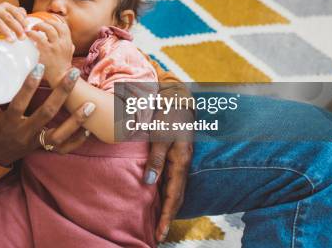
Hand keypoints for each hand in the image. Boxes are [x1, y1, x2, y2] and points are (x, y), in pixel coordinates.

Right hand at [0, 2, 26, 41]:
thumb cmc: (2, 20)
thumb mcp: (10, 16)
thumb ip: (20, 16)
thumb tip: (27, 23)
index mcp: (6, 6)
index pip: (16, 13)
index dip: (22, 21)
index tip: (27, 30)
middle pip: (8, 18)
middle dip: (16, 28)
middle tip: (22, 38)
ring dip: (5, 32)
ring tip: (11, 40)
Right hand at [0, 65, 94, 165]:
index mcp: (8, 122)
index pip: (19, 102)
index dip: (29, 85)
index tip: (40, 66)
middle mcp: (24, 133)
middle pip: (46, 113)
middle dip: (61, 93)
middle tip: (73, 74)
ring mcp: (35, 142)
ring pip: (59, 135)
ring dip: (76, 120)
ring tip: (90, 105)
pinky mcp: (42, 148)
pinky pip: (63, 148)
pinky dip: (77, 140)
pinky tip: (89, 130)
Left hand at [27, 17, 74, 87]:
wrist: (61, 78)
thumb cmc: (62, 66)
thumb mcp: (69, 54)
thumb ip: (69, 48)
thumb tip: (71, 44)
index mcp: (68, 42)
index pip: (63, 26)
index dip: (54, 22)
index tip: (47, 23)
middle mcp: (63, 42)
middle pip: (55, 25)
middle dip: (45, 22)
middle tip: (37, 26)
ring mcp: (55, 46)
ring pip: (48, 28)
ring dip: (39, 25)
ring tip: (32, 29)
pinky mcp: (46, 51)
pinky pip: (39, 37)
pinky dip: (32, 33)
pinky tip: (28, 34)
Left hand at [144, 83, 193, 242]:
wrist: (177, 98)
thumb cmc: (167, 114)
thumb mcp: (160, 134)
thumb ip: (155, 158)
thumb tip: (149, 182)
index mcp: (181, 161)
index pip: (174, 196)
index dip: (167, 216)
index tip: (159, 233)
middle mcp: (183, 164)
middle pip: (176, 197)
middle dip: (168, 217)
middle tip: (158, 236)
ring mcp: (180, 161)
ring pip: (175, 190)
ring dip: (168, 208)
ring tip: (159, 224)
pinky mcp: (176, 156)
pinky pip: (172, 180)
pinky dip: (167, 194)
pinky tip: (159, 199)